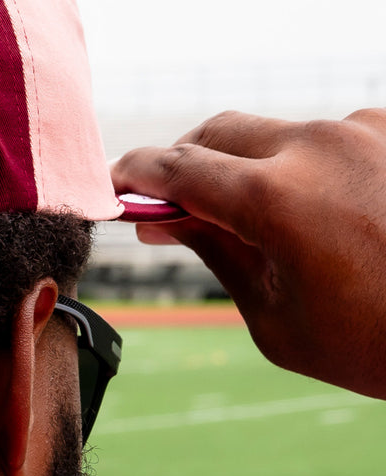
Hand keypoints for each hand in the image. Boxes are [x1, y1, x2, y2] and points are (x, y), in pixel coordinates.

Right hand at [111, 109, 385, 398]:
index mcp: (275, 198)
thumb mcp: (274, 316)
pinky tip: (321, 217)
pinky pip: (327, 141)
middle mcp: (318, 146)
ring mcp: (364, 131)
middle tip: (171, 209)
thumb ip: (215, 254)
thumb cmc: (376, 344)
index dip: (135, 177)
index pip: (176, 168)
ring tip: (264, 228)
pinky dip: (306, 170)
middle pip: (218, 133)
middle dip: (186, 166)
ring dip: (252, 170)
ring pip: (276, 136)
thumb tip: (166, 221)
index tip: (115, 188)